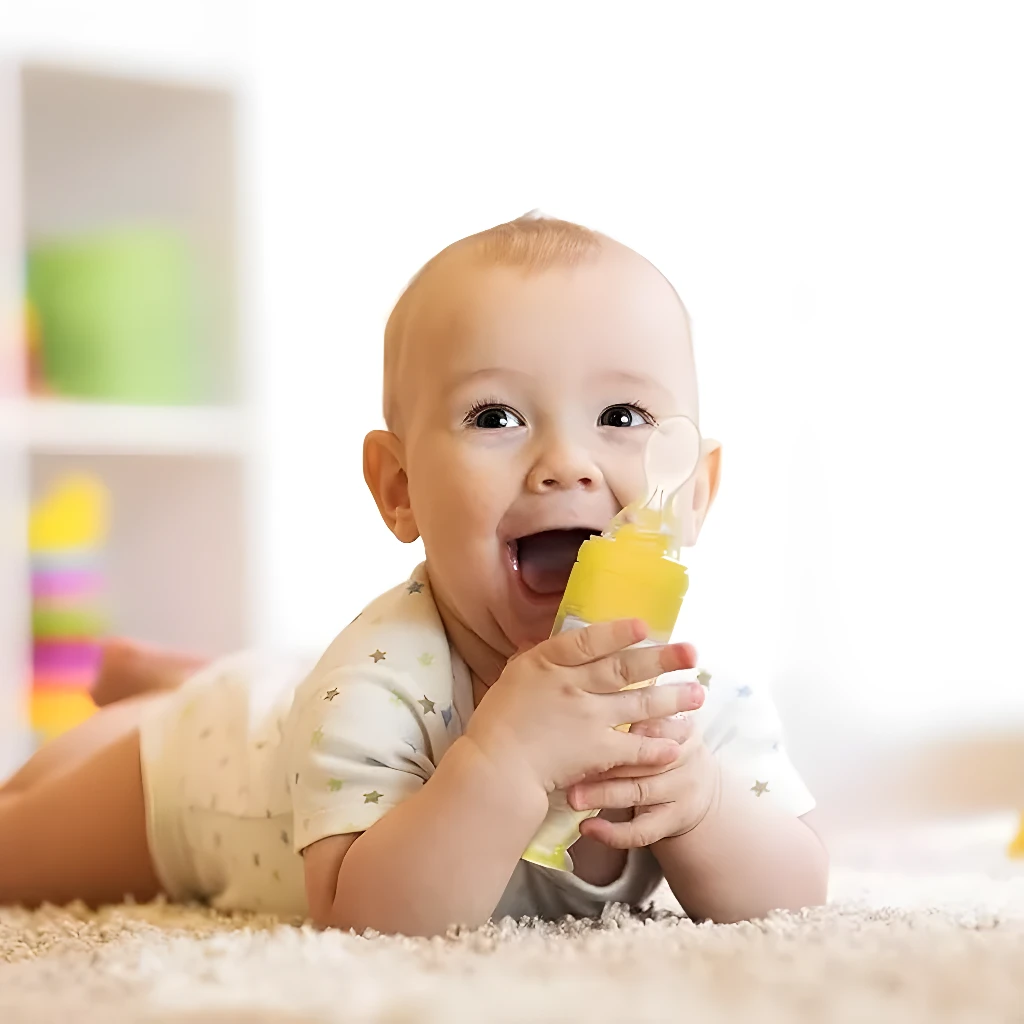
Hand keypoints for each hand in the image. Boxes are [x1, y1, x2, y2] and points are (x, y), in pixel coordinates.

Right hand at [464, 618, 702, 796]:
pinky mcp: (597, 751)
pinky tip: (677, 743)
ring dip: (672, 698)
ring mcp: (587, 718)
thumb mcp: (511, 678)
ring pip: (639, 704)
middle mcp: (572, 686)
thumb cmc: (496, 724)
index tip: (644, 625)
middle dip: (662, 659)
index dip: (617, 632)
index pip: (588, 641)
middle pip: (624, 668)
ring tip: (698, 694)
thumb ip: (536, 660)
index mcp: (547, 664)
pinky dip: (657, 745)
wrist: (495, 769)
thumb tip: (550, 641)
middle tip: (692, 653)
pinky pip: (634, 747)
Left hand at [568, 711, 719, 848]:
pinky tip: (588, 829)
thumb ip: (635, 709)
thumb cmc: (663, 745)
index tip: (592, 724)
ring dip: (603, 795)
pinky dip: (614, 833)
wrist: (698, 787)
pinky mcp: (673, 822)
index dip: (625, 730)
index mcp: (681, 727)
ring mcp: (682, 792)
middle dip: (606, 763)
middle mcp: (685, 758)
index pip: (654, 725)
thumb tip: (588, 693)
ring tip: (573, 797)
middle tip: (571, 762)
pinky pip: (643, 831)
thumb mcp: (660, 722)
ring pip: (639, 793)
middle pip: (643, 759)